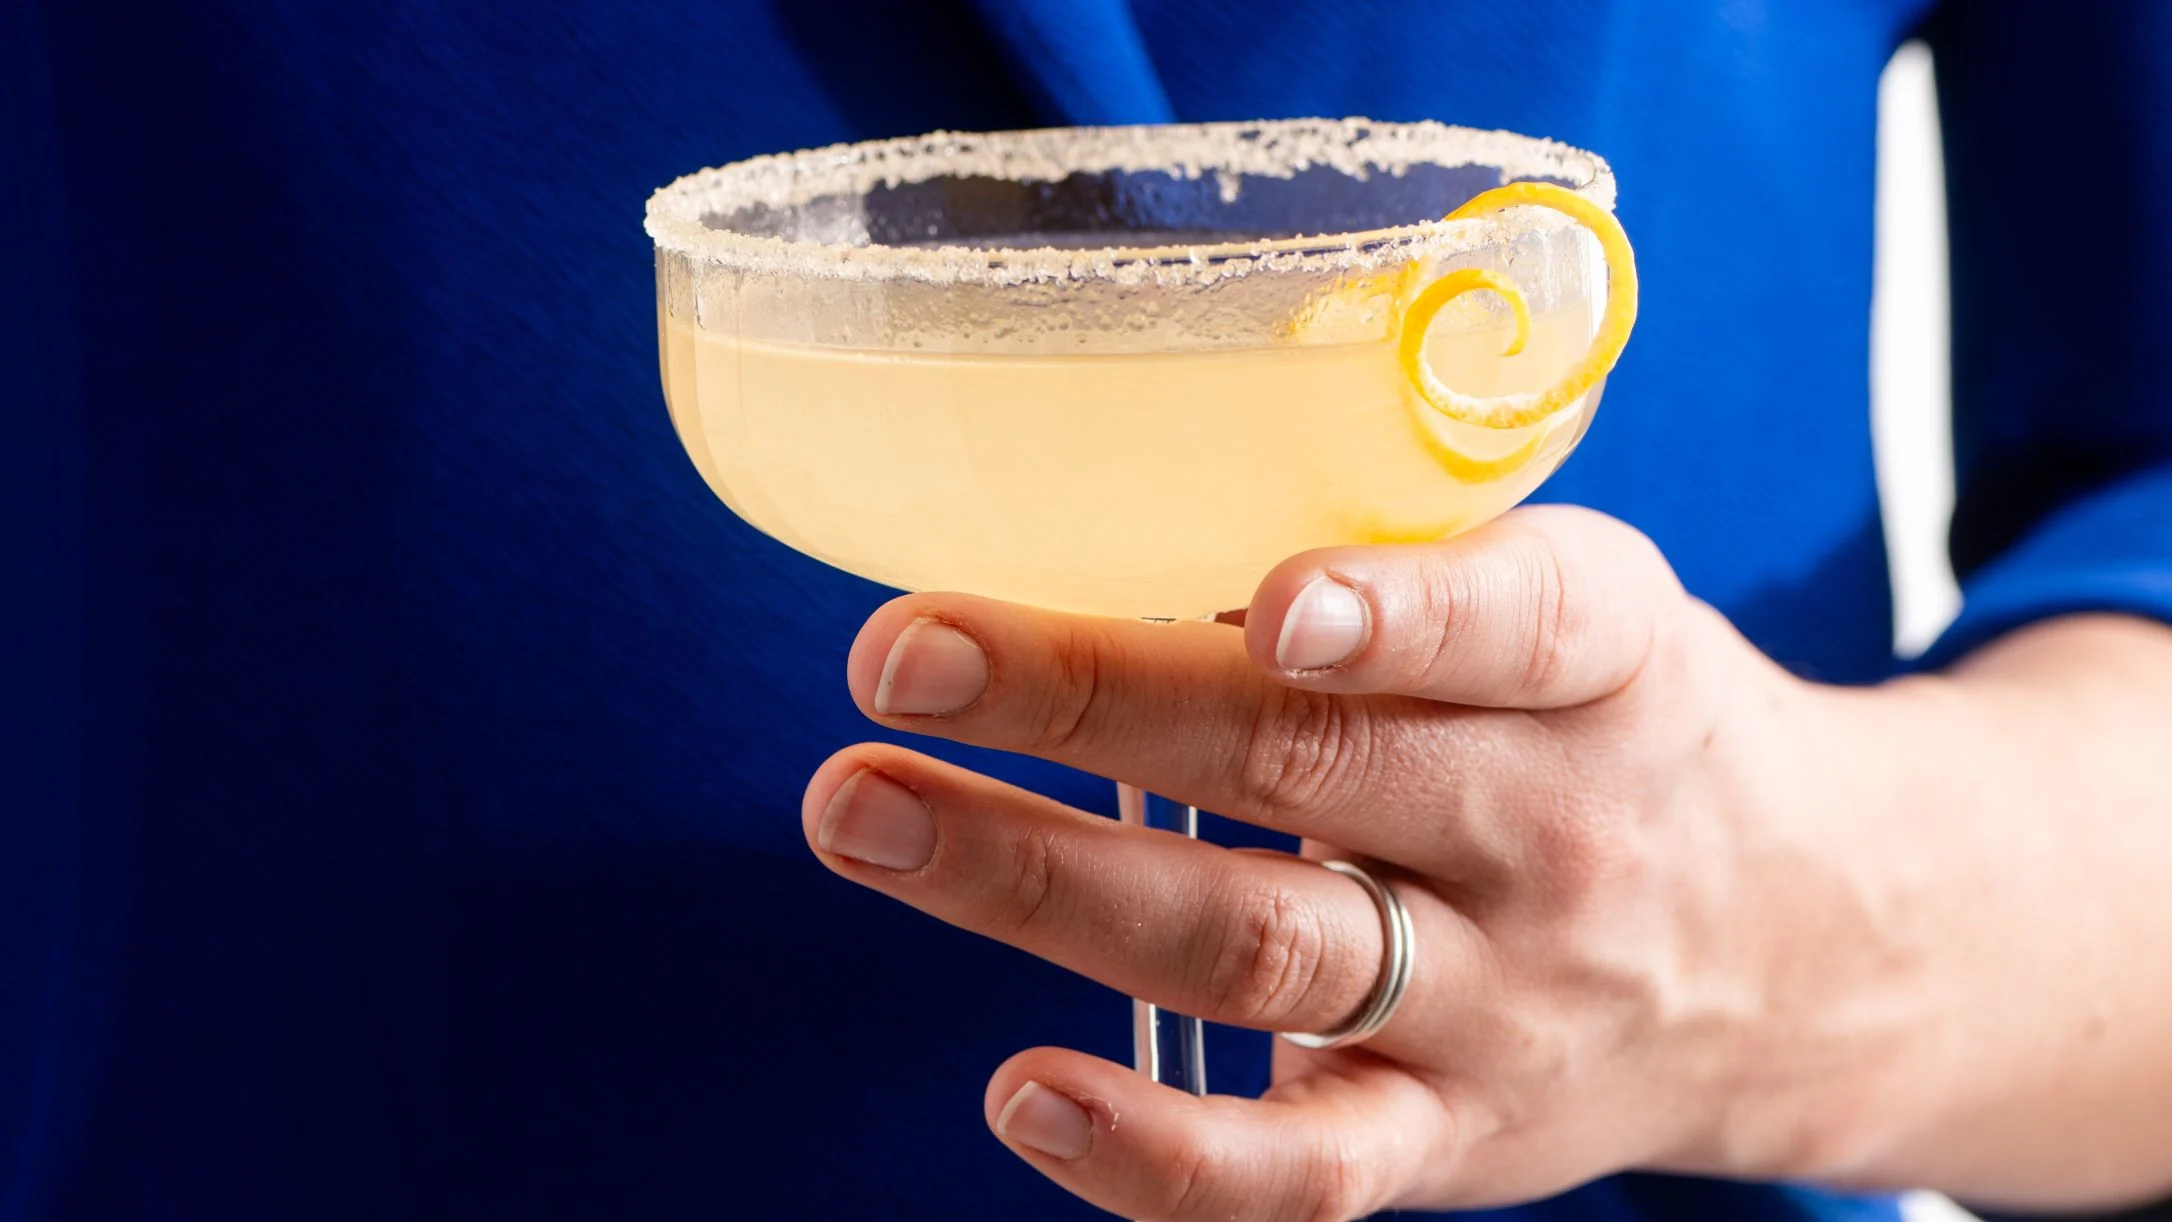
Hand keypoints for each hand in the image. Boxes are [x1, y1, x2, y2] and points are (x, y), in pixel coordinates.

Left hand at [801, 505, 1924, 1218]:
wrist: (1814, 954)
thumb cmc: (1631, 739)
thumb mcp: (1590, 614)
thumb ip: (1413, 566)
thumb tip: (1123, 483)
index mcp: (1603, 660)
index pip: (1524, 622)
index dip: (1400, 613)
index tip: (1268, 603)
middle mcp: (1555, 831)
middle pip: (1313, 767)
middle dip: (1090, 701)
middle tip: (901, 653)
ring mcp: (1504, 1001)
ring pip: (1261, 947)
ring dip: (1043, 884)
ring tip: (868, 811)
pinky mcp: (1453, 1138)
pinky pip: (1304, 1172)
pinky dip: (1159, 1155)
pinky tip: (1022, 1094)